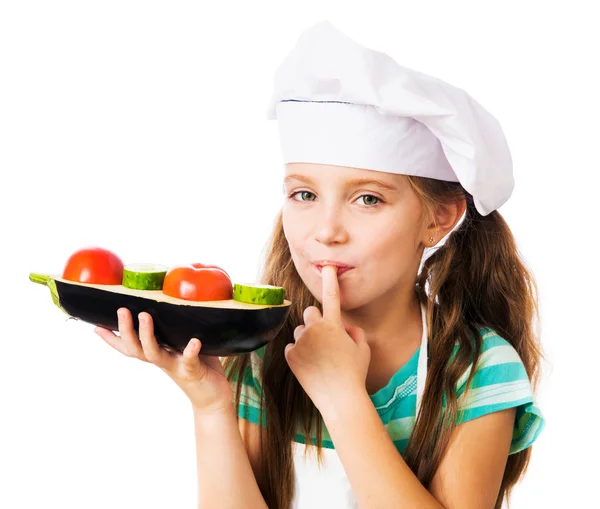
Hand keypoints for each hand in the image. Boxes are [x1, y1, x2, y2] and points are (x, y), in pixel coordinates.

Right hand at [94, 308, 232, 414]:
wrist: (214, 397)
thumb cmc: (199, 365)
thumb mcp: (183, 345)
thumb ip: (174, 331)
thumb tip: (168, 304)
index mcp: (157, 353)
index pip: (129, 347)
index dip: (112, 339)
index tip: (96, 326)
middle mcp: (162, 360)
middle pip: (136, 348)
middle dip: (127, 330)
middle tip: (122, 309)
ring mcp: (175, 366)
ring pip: (154, 354)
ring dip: (147, 336)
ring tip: (145, 316)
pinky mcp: (193, 371)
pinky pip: (189, 360)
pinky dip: (190, 350)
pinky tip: (194, 341)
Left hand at [284, 265, 370, 412]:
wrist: (340, 399)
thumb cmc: (355, 374)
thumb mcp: (363, 349)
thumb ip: (355, 332)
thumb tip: (345, 327)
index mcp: (334, 325)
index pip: (332, 296)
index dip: (330, 279)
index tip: (327, 266)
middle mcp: (315, 329)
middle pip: (310, 312)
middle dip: (315, 321)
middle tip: (324, 338)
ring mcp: (301, 342)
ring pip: (300, 331)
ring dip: (307, 338)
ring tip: (319, 358)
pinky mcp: (290, 355)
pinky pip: (291, 347)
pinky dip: (298, 353)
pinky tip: (310, 366)